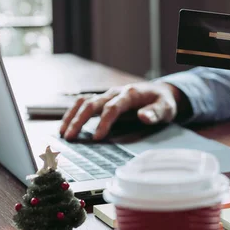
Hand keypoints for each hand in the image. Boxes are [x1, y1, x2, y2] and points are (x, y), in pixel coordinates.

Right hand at [59, 82, 182, 140]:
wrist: (160, 92)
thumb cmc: (163, 102)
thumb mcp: (166, 108)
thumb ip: (155, 112)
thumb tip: (143, 116)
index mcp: (130, 94)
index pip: (112, 108)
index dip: (103, 122)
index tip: (97, 137)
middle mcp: (115, 92)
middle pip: (93, 103)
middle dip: (80, 120)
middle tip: (70, 137)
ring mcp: (108, 95)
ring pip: (84, 102)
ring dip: (72, 116)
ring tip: (63, 132)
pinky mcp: (104, 99)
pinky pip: (84, 103)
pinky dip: (73, 112)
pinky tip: (66, 125)